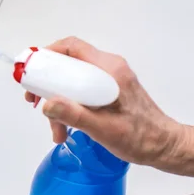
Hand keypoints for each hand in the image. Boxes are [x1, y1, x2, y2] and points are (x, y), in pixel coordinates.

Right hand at [25, 36, 188, 171]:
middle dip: (47, 84)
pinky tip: (66, 126)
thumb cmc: (140, 137)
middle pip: (67, 64)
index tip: (32, 70)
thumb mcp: (103, 128)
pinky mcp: (106, 90)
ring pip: (70, 80)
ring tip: (56, 128)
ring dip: (58, 102)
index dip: (47, 54)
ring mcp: (107, 79)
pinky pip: (79, 90)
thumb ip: (74, 115)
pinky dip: (69, 106)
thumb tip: (47, 104)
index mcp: (108, 69)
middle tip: (35, 100)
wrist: (162, 147)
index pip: (72, 47)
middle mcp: (107, 69)